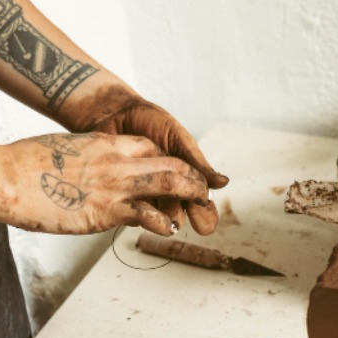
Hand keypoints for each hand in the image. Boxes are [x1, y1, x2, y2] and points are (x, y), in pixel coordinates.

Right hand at [0, 132, 207, 236]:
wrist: (7, 177)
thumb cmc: (24, 163)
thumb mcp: (62, 148)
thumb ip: (82, 157)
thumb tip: (78, 167)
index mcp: (104, 143)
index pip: (149, 147)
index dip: (166, 160)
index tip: (173, 174)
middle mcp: (116, 161)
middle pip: (171, 163)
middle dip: (192, 178)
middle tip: (202, 191)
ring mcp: (114, 186)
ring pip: (170, 184)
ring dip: (190, 196)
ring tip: (200, 208)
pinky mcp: (106, 212)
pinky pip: (147, 216)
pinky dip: (163, 223)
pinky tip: (169, 229)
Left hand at [68, 88, 227, 234]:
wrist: (114, 111)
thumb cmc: (148, 120)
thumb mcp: (176, 137)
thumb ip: (196, 160)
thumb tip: (223, 182)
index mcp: (183, 174)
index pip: (199, 198)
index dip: (205, 214)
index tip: (206, 226)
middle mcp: (166, 186)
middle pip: (180, 211)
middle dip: (183, 218)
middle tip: (185, 224)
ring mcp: (145, 190)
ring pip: (158, 213)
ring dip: (162, 217)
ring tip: (165, 219)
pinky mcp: (123, 191)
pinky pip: (132, 208)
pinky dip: (138, 210)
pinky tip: (139, 210)